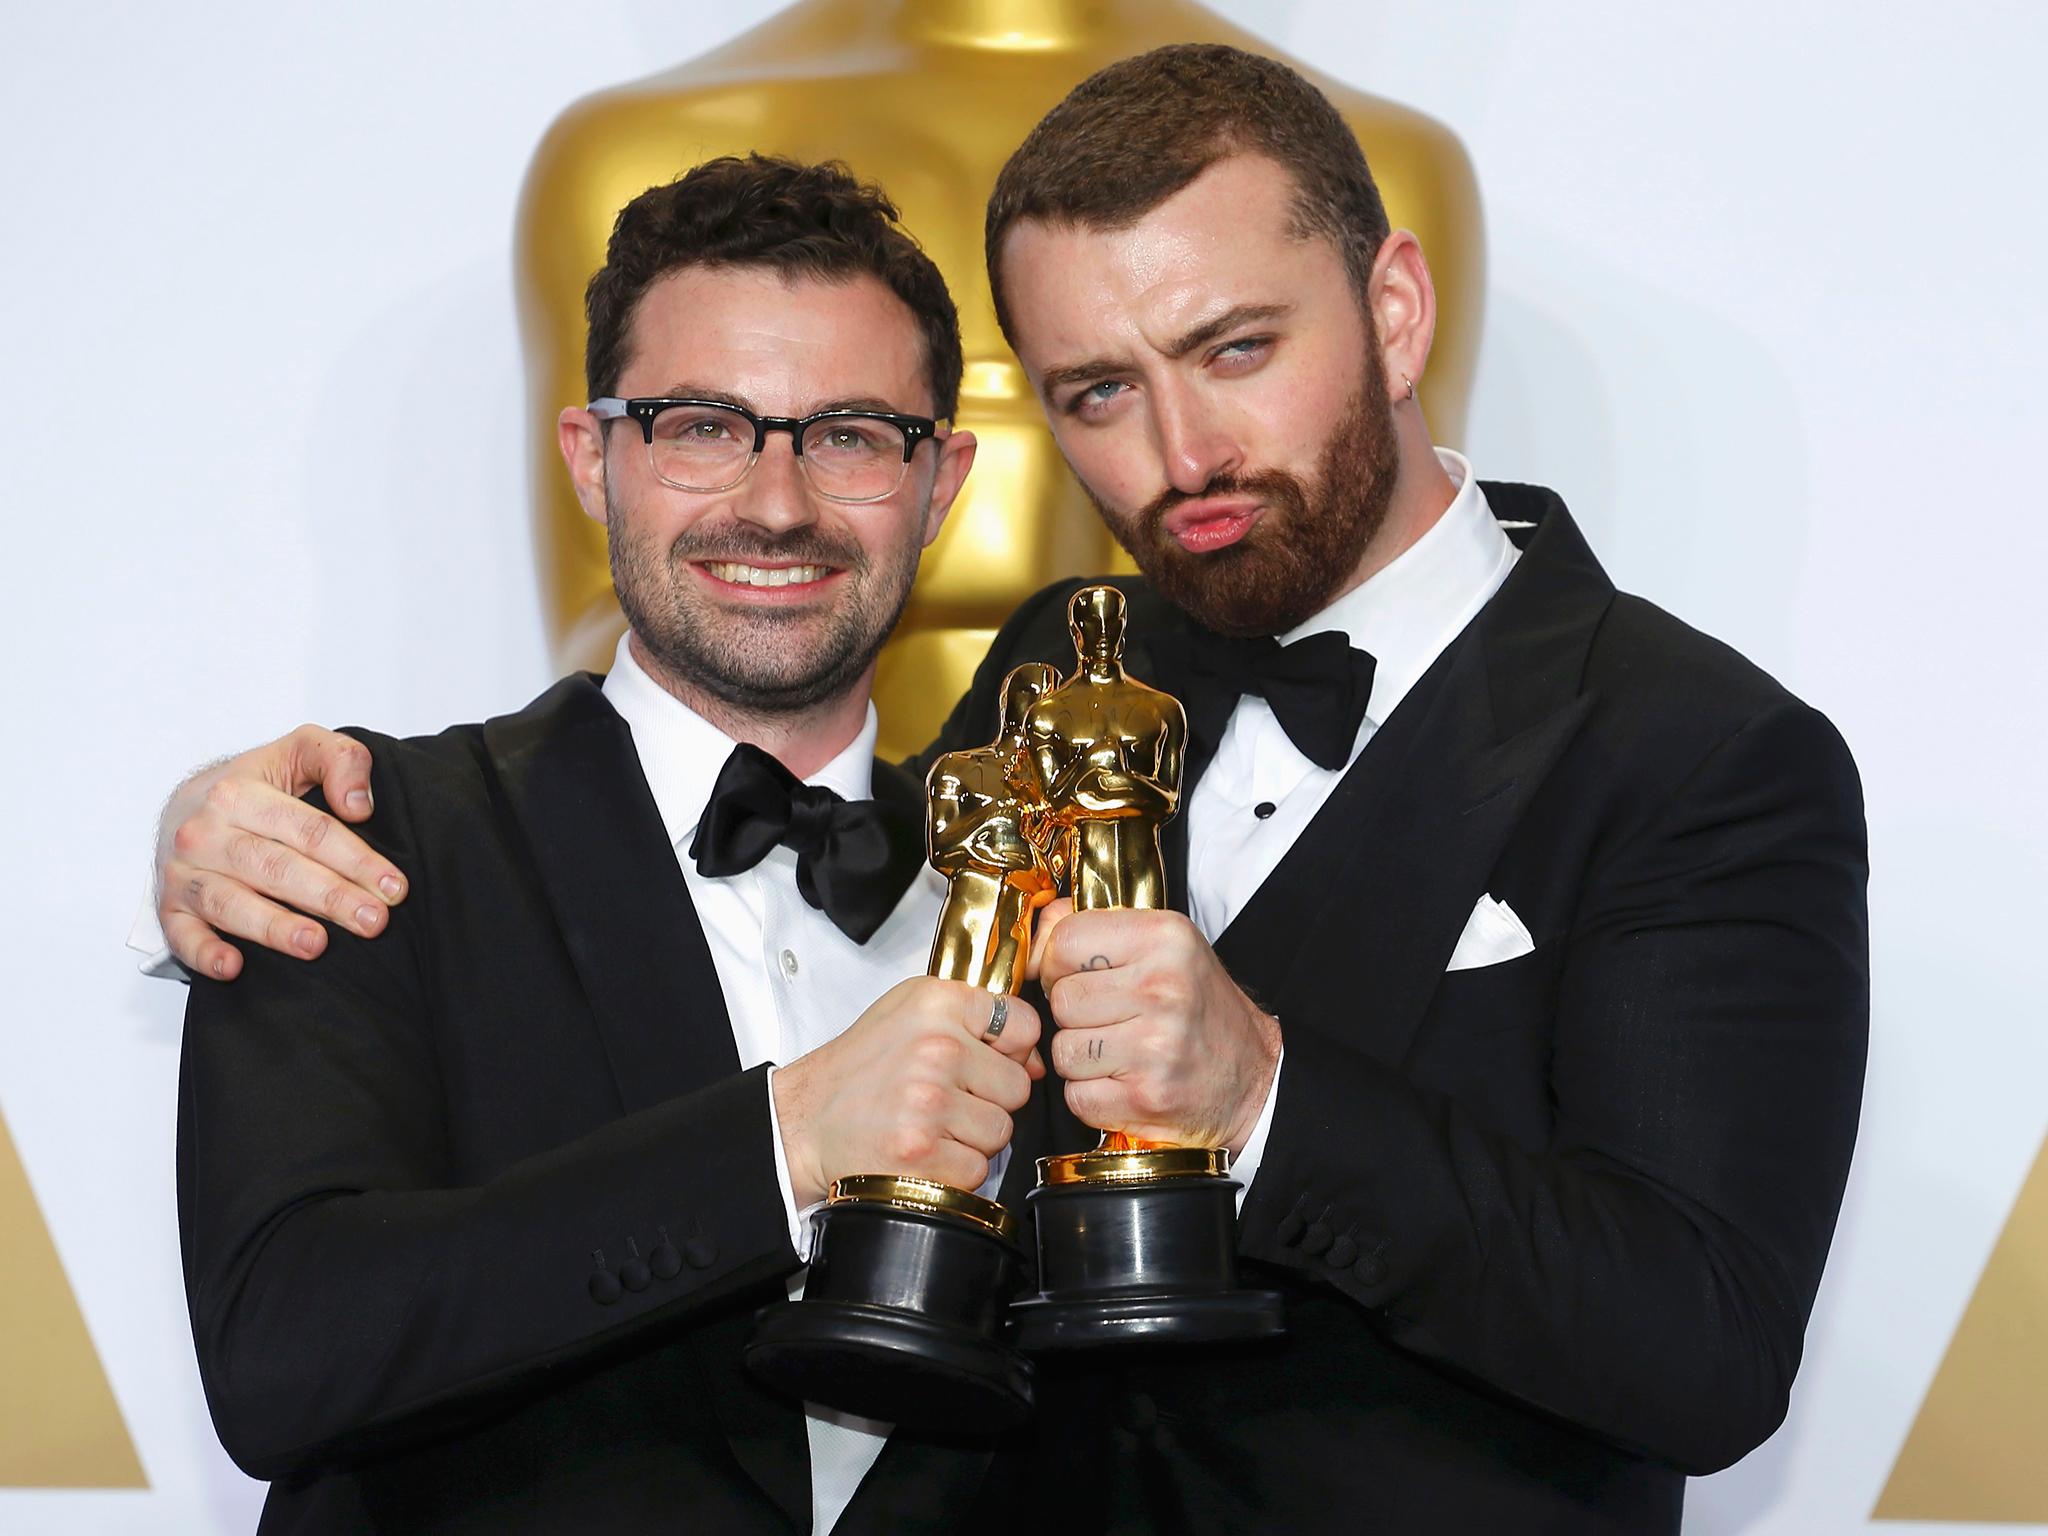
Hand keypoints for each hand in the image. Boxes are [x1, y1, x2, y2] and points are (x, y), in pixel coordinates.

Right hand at [156, 727, 404, 979]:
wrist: (186, 804)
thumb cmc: (257, 785)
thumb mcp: (300, 751)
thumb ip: (339, 759)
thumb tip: (359, 805)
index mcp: (239, 794)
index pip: (309, 830)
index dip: (355, 859)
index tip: (394, 888)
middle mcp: (205, 833)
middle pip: (275, 868)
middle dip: (329, 897)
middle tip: (373, 921)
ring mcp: (184, 873)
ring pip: (230, 902)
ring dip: (274, 927)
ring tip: (317, 944)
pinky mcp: (168, 908)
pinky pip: (181, 935)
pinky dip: (204, 953)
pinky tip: (233, 966)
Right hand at [772, 978, 1043, 1207]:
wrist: (805, 1120)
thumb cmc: (861, 1068)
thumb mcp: (910, 1013)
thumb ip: (974, 1020)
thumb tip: (1034, 1061)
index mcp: (937, 1003)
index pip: (1024, 1024)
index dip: (1011, 1049)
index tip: (984, 1059)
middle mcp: (937, 1047)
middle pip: (1018, 1086)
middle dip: (990, 1100)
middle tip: (945, 1099)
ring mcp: (929, 1101)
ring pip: (1001, 1131)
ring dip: (972, 1138)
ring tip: (931, 1125)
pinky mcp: (922, 1151)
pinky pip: (978, 1169)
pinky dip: (954, 1170)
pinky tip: (923, 1151)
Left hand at [1032, 903, 1279, 1153]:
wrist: (1254, 1077)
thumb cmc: (1198, 1007)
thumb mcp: (1163, 947)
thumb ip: (1096, 929)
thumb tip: (1034, 935)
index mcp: (1165, 938)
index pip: (1065, 940)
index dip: (1058, 963)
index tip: (1078, 975)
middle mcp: (1163, 988)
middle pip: (1060, 1000)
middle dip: (1074, 1015)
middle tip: (1110, 1019)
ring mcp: (1155, 1047)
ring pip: (1063, 1050)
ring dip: (1081, 1058)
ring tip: (1118, 1051)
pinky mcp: (1146, 1096)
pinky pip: (1077, 1095)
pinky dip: (1092, 1095)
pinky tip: (1123, 1082)